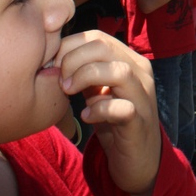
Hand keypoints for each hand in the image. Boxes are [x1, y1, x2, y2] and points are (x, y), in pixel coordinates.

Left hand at [56, 30, 159, 195]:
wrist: (138, 158)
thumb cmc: (113, 121)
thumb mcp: (97, 90)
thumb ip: (84, 72)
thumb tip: (54, 58)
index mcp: (129, 59)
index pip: (97, 37)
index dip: (69, 47)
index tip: (53, 67)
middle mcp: (140, 72)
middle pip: (104, 47)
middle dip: (72, 60)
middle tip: (60, 82)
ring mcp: (142, 96)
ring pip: (117, 71)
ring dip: (85, 77)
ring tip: (68, 93)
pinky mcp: (140, 121)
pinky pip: (121, 108)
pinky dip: (98, 110)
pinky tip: (85, 116)